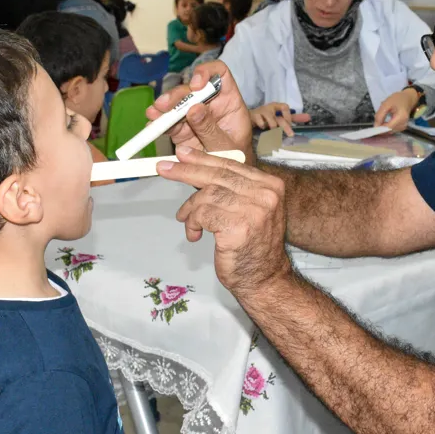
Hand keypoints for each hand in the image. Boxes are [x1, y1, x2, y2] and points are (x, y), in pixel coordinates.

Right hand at [147, 62, 254, 162]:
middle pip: (192, 89)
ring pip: (177, 104)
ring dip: (164, 107)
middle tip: (165, 104)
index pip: (220, 74)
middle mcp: (210, 104)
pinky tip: (152, 125)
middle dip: (177, 95)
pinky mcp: (181, 129)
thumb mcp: (228, 146)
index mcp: (229, 101)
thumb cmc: (236, 158)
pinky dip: (158, 123)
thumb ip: (211, 129)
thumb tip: (195, 109)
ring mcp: (193, 116)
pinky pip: (168, 123)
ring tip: (154, 114)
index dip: (206, 72)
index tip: (195, 85)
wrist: (227, 178)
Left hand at [158, 147, 289, 294]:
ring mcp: (254, 211)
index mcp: (270, 186)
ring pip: (207, 195)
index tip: (183, 154)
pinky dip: (192, 224)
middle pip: (217, 176)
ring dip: (190, 210)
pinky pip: (202, 215)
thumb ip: (230, 188)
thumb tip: (196, 167)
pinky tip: (195, 235)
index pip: (230, 165)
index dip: (203, 159)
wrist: (264, 279)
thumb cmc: (252, 246)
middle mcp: (266, 195)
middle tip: (164, 168)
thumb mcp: (248, 208)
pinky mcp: (239, 227)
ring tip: (187, 221)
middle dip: (186, 171)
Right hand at [250, 103, 310, 136]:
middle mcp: (269, 108)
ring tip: (274, 132)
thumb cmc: (266, 117)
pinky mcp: (253, 116)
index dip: (289, 116)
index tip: (292, 125)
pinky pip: (260, 121)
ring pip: (271, 120)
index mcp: (276, 107)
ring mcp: (261, 111)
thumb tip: (308, 117)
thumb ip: (293, 118)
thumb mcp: (279, 116)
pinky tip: (262, 129)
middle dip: (286, 127)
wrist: (248, 118)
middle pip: (279, 117)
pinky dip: (263, 126)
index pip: (285, 107)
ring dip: (274, 128)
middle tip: (291, 135)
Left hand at [374, 88, 419, 131]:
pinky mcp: (402, 128)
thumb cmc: (397, 99)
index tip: (372, 128)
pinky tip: (384, 122)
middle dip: (380, 128)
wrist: (407, 99)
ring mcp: (403, 127)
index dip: (379, 129)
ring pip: (389, 132)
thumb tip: (375, 126)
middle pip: (389, 131)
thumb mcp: (386, 104)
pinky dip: (386, 127)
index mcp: (401, 117)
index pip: (388, 127)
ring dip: (383, 128)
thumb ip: (380, 115)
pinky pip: (391, 130)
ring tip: (381, 119)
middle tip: (376, 121)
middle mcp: (404, 124)